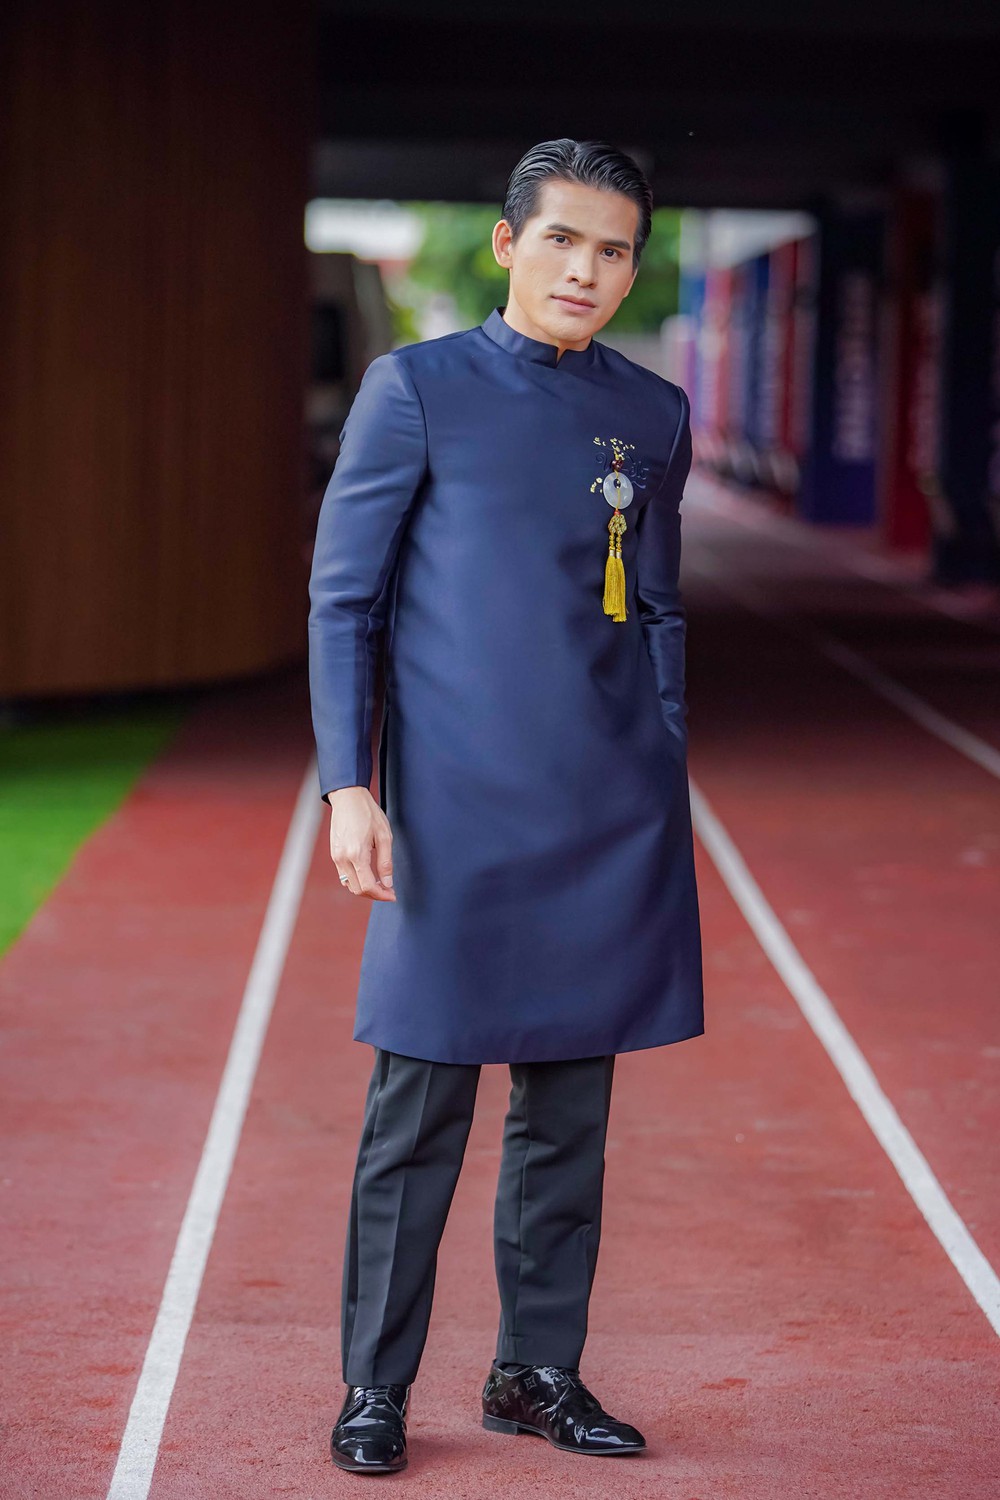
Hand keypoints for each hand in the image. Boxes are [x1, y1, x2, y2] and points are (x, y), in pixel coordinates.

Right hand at [326, 786, 395, 900]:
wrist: (348, 798)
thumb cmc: (368, 813)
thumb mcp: (384, 836)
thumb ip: (386, 862)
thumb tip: (388, 883)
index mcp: (356, 854)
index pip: (368, 886)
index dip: (382, 895)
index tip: (393, 895)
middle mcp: (343, 859)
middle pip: (358, 890)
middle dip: (374, 894)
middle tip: (389, 891)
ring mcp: (336, 857)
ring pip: (350, 885)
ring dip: (365, 889)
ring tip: (380, 884)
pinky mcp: (334, 854)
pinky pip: (344, 875)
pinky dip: (357, 880)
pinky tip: (369, 875)